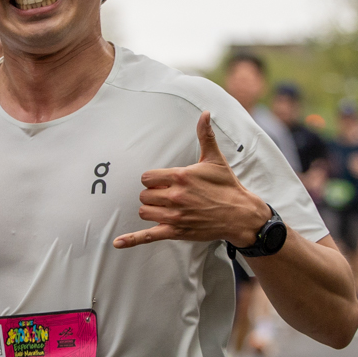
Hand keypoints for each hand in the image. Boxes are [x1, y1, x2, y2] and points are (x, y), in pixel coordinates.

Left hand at [114, 112, 272, 249]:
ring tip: (164, 207)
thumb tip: (206, 113)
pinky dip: (132, 240)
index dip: (153, 180)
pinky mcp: (176, 232)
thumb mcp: (215, 159)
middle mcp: (175, 196)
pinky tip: (117, 243)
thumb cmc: (227, 186)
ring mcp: (174, 216)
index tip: (164, 182)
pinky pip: (148, 236)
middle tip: (166, 195)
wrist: (240, 214)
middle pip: (143, 195)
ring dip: (151, 209)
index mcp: (181, 176)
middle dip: (152, 194)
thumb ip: (205, 136)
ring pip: (144, 211)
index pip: (147, 177)